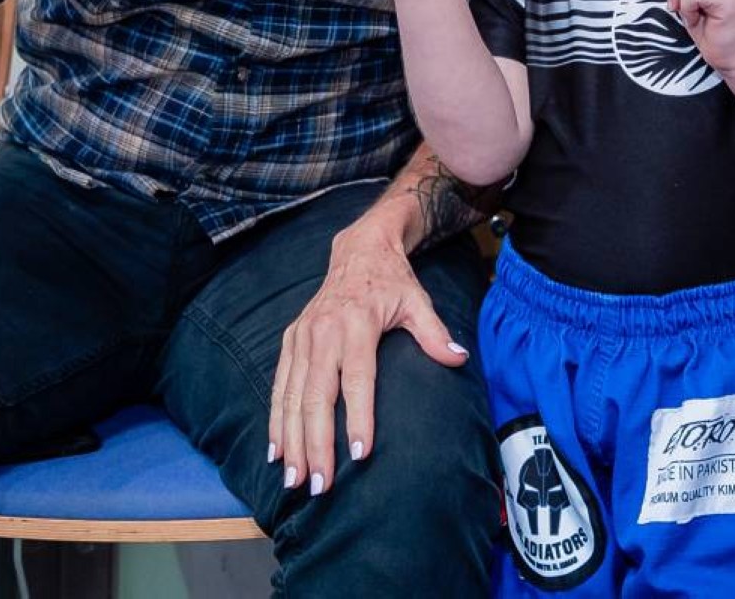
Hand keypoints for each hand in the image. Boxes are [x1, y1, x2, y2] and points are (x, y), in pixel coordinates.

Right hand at [269, 209, 469, 495]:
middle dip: (316, 444)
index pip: (357, 379)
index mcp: (357, 323)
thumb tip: (459, 359)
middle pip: (317, 396)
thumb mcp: (417, 300)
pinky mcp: (290, 339)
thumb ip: (434, 332)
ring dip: (292, 441)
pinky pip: (280, 385)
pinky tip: (276, 451)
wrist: (360, 249)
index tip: (359, 455)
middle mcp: (324, 332)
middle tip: (319, 485)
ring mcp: (302, 336)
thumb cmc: (392, 281)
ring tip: (295, 479)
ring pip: (293, 396)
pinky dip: (276, 419)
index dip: (358, 417)